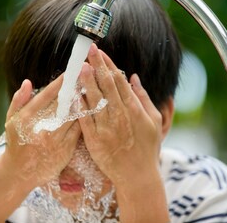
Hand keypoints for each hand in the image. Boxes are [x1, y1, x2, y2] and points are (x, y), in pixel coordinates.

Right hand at [1, 77, 80, 188]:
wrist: (20, 173)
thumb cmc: (16, 142)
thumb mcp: (11, 121)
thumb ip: (19, 101)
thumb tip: (28, 82)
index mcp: (28, 118)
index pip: (48, 95)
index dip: (61, 83)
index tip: (71, 72)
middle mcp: (42, 128)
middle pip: (64, 104)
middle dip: (76, 89)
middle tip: (87, 76)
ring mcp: (55, 140)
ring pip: (74, 116)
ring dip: (83, 103)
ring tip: (93, 90)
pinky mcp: (66, 150)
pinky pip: (78, 130)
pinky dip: (84, 119)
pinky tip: (91, 110)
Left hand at [78, 44, 162, 185]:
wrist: (138, 176)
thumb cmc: (148, 148)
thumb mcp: (153, 121)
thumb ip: (143, 98)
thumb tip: (133, 77)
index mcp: (134, 109)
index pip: (119, 81)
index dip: (109, 65)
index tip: (101, 52)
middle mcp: (119, 116)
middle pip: (105, 86)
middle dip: (97, 66)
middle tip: (88, 50)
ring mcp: (106, 128)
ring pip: (93, 99)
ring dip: (86, 81)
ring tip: (80, 66)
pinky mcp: (94, 140)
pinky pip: (84, 119)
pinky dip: (78, 105)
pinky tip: (73, 93)